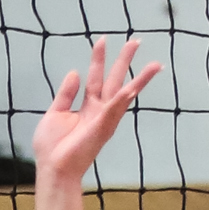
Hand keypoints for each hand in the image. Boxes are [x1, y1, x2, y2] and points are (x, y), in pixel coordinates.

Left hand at [30, 37, 160, 192]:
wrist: (53, 169)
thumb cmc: (52, 147)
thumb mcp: (56, 113)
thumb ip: (66, 93)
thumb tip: (75, 72)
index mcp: (88, 106)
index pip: (96, 77)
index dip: (99, 59)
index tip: (102, 40)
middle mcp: (100, 111)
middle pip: (115, 80)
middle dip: (125, 61)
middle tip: (136, 41)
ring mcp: (103, 119)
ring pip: (125, 94)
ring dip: (140, 80)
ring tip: (155, 65)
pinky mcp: (102, 128)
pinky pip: (113, 112)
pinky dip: (122, 101)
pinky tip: (131, 88)